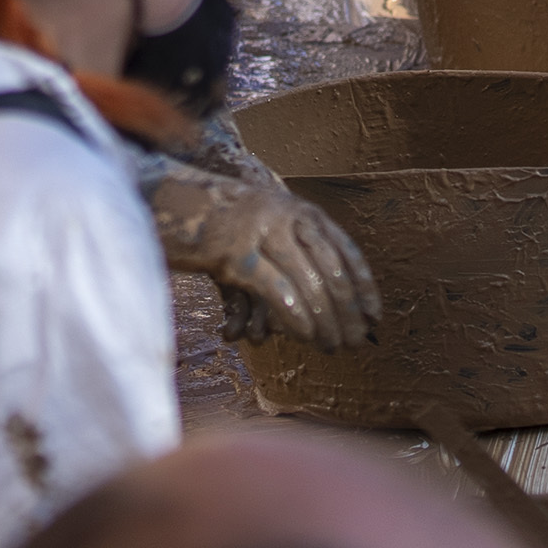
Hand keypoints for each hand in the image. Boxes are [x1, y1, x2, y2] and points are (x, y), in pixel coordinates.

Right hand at [152, 167, 382, 347]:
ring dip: (325, 322)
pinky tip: (305, 336)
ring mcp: (263, 233)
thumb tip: (329, 305)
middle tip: (355, 342)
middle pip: (333, 272)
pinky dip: (297, 315)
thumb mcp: (268, 227)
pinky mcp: (236, 253)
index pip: (347, 253)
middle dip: (348, 312)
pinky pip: (279, 288)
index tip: (375, 318)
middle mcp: (289, 218)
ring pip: (311, 282)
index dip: (365, 288)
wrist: (172, 200)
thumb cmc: (224, 225)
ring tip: (330, 346)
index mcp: (303, 213)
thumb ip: (296, 255)